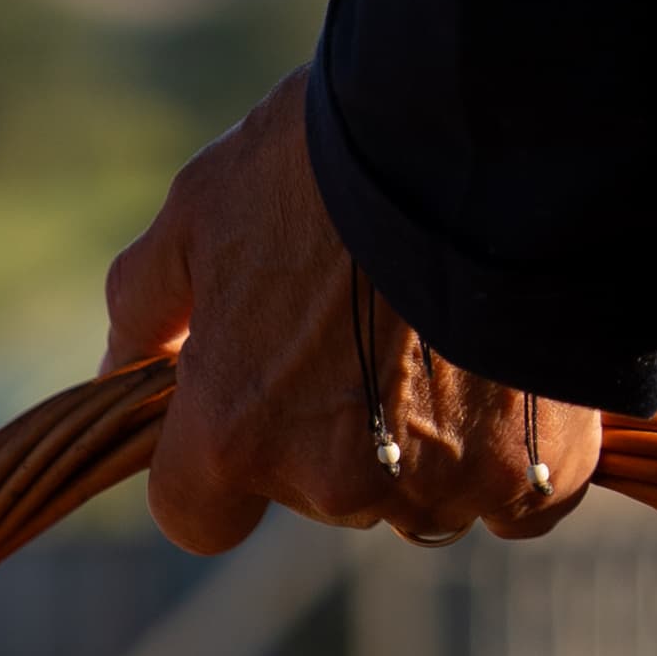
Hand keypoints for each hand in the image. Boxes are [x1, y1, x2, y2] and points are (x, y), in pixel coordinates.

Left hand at [102, 76, 597, 557]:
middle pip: (317, 496)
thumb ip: (146, 307)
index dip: (214, 464)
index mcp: (233, 433)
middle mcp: (334, 483)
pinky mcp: (538, 472)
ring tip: (443, 345)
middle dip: (327, 436)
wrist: (489, 138)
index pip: (197, 517)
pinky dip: (517, 458)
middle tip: (362, 334)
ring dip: (423, 450)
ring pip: (418, 501)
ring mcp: (442, 484)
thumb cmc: (320, 167)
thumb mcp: (199, 213)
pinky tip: (513, 381)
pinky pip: (517, 501)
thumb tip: (117, 368)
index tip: (246, 406)